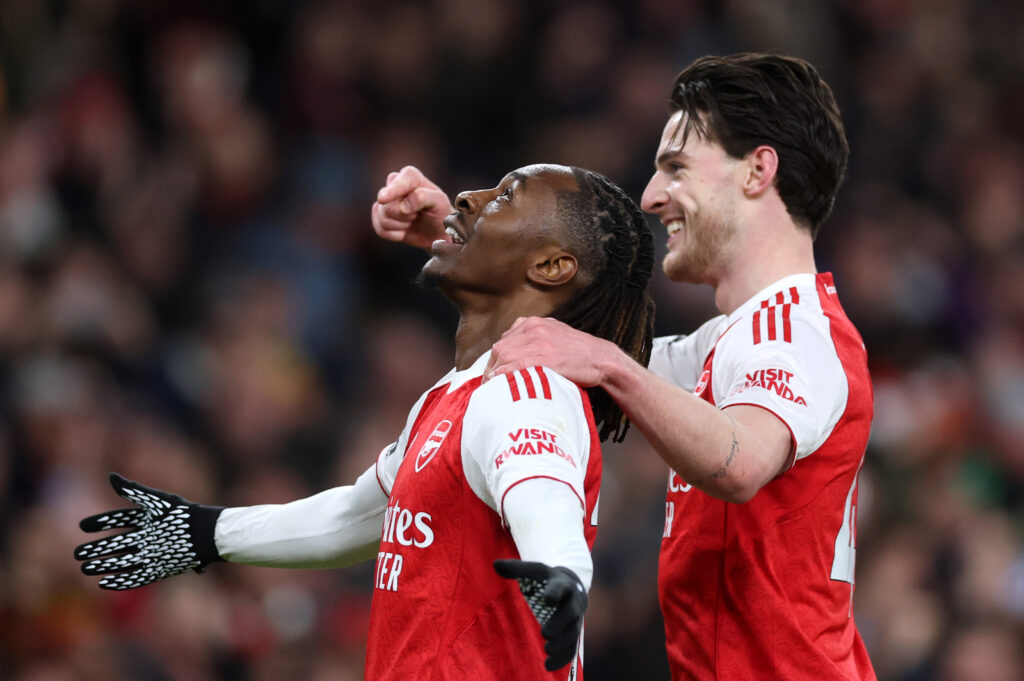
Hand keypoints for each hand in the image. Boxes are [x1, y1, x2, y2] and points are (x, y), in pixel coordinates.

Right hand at [75, 473, 222, 589]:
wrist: (207, 535)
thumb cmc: (184, 515)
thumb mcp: (157, 502)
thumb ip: (134, 491)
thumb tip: (111, 477)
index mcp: (148, 518)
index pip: (119, 520)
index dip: (101, 522)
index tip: (82, 526)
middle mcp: (148, 537)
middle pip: (117, 543)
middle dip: (96, 548)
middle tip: (77, 553)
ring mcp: (153, 554)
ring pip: (122, 561)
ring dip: (103, 565)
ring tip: (84, 568)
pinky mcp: (160, 569)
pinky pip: (136, 577)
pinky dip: (120, 581)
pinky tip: (104, 582)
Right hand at [371, 165, 452, 250]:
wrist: (437, 231)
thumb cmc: (440, 212)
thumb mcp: (440, 202)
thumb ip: (424, 197)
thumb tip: (404, 206)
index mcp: (411, 177)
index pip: (398, 183)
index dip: (391, 192)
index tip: (383, 199)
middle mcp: (395, 185)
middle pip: (387, 204)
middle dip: (403, 216)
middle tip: (416, 215)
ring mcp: (386, 201)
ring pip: (382, 218)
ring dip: (400, 225)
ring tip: (412, 221)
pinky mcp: (380, 216)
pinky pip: (380, 230)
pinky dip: (394, 235)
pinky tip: (404, 231)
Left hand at [484, 317, 613, 386]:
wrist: (600, 358)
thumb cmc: (578, 352)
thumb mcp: (553, 334)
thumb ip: (533, 338)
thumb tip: (513, 351)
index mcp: (534, 322)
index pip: (504, 339)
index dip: (496, 358)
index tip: (493, 370)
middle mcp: (534, 328)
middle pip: (501, 347)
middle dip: (492, 366)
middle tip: (490, 381)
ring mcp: (539, 342)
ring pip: (506, 356)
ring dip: (496, 373)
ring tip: (493, 385)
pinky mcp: (545, 357)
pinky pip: (517, 365)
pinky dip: (506, 375)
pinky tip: (501, 383)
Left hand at [494, 559, 587, 670]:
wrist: (573, 588)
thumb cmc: (548, 580)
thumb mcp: (535, 571)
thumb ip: (516, 568)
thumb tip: (495, 564)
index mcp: (561, 585)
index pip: (559, 588)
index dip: (554, 592)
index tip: (546, 599)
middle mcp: (571, 603)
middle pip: (569, 614)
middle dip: (559, 624)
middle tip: (545, 633)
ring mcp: (574, 620)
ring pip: (572, 634)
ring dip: (562, 644)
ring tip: (547, 649)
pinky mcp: (572, 634)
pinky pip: (571, 648)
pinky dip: (562, 658)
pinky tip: (548, 666)